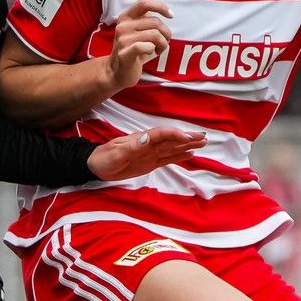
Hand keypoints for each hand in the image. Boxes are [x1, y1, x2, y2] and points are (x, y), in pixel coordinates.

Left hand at [87, 127, 206, 180]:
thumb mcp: (115, 154)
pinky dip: (179, 156)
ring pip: (172, 148)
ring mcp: (150, 153)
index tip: (188, 137)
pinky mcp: (150, 162)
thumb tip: (147, 139)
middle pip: (171, 139)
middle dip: (187, 137)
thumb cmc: (104, 158)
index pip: (161, 134)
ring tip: (203, 143)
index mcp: (141, 139)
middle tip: (204, 137)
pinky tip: (190, 154)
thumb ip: (131, 147)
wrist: (96, 166)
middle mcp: (148, 144)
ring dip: (187, 145)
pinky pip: (167, 158)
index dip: (175, 135)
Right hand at [105, 0, 172, 88]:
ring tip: (158, 50)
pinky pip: (148, 46)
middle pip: (156, 22)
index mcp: (126, 17)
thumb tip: (168, 12)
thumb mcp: (139, 31)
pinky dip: (154, 50)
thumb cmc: (134, 50)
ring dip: (163, 44)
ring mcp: (122, 39)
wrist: (118, 72)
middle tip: (163, 43)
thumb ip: (148, 20)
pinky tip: (150, 53)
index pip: (145, 3)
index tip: (171, 15)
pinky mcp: (125, 53)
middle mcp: (122, 26)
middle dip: (166, 33)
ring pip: (155, 35)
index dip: (161, 7)